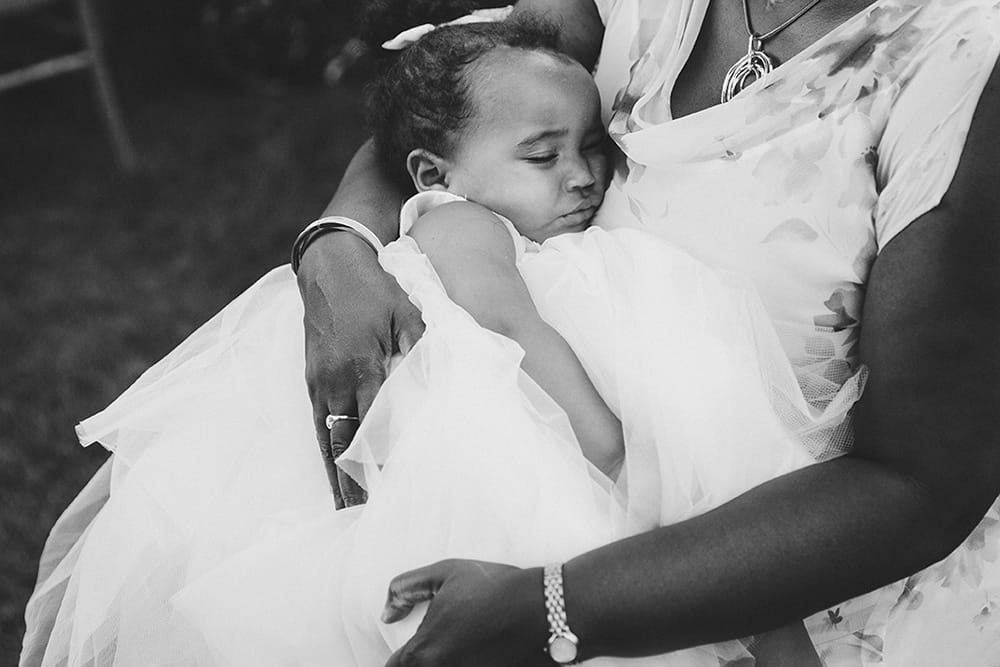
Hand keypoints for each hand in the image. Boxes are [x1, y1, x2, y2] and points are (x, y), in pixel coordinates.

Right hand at [298, 231, 423, 507]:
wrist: (329, 263)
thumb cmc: (375, 287)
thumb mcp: (408, 311)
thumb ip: (421, 348)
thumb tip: (439, 382)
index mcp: (362, 366)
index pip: (373, 427)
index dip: (380, 463)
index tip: (392, 493)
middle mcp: (335, 381)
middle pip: (342, 445)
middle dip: (351, 485)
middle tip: (363, 521)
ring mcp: (318, 382)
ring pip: (326, 441)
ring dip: (334, 477)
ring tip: (344, 511)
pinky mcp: (310, 379)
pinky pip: (318, 425)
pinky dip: (325, 453)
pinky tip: (333, 473)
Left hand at [383, 559, 550, 666]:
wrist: (548, 609)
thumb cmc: (497, 588)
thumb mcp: (445, 573)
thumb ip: (405, 589)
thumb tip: (387, 613)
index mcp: (424, 653)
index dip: (401, 659)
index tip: (415, 649)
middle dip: (422, 662)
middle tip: (440, 646)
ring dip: (445, 664)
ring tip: (463, 648)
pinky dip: (469, 665)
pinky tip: (479, 654)